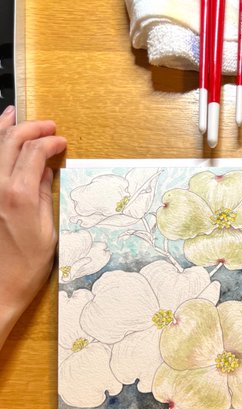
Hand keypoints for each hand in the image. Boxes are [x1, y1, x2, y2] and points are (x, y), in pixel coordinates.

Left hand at [0, 105, 66, 349]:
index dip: (50, 143)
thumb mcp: (49, 232)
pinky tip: (0, 138)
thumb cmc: (27, 266)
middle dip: (31, 128)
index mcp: (19, 195)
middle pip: (12, 142)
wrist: (0, 285)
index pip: (34, 153)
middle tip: (47, 126)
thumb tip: (47, 174)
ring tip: (14, 115)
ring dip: (6, 128)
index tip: (61, 142)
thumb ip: (45, 197)